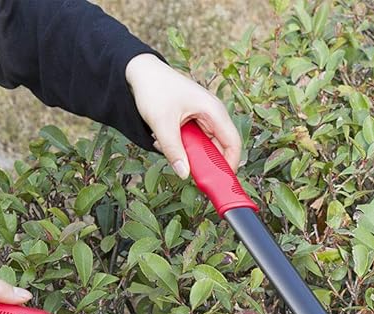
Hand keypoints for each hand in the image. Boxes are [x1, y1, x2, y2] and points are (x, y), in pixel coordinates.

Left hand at [125, 54, 241, 178]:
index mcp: (214, 111)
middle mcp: (214, 115)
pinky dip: (182, 145)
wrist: (140, 70)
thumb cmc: (154, 89)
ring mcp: (205, 118)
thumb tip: (184, 174)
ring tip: (167, 145)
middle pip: (220, 148)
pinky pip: (195, 141)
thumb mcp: (162, 123)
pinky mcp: (195, 121)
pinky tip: (164, 139)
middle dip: (205, 162)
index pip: (233, 144)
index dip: (229, 165)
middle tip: (189, 172)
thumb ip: (173, 150)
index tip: (219, 182)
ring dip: (189, 152)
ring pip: (206, 146)